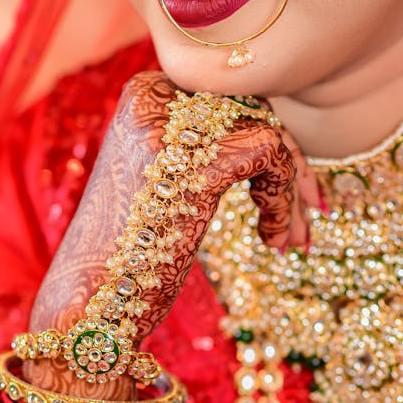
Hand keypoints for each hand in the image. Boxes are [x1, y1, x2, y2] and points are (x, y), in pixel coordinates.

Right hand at [25, 72, 317, 395]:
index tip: (292, 188)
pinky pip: (273, 156)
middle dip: (289, 164)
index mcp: (143, 96)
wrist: (92, 306)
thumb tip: (268, 138)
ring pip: (270, 132)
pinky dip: (282, 202)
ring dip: (290, 191)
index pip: (227, 98)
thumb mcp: (160, 185)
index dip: (266, 139)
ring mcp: (178, 123)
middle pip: (253, 109)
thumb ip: (198, 151)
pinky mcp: (204, 159)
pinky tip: (273, 240)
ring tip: (293, 240)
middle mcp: (155, 95)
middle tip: (310, 214)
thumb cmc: (128, 257)